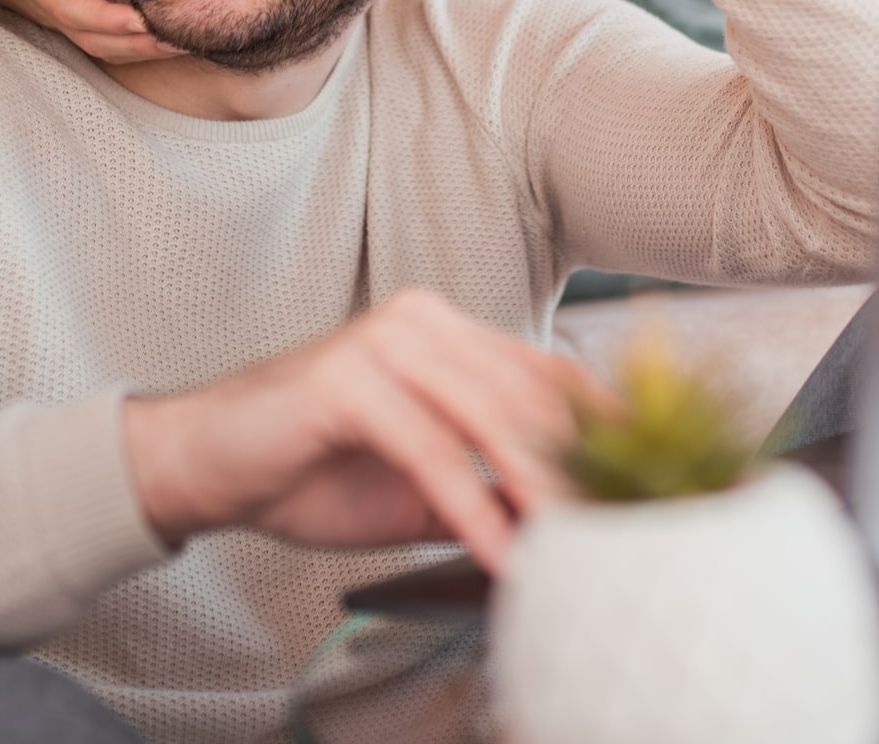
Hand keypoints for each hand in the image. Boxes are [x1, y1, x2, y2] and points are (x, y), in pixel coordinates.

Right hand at [0, 0, 179, 64]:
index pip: (74, 10)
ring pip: (109, 45)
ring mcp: (70, 15)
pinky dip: (142, 38)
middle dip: (139, 45)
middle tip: (182, 39)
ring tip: (187, 40)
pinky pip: (113, 34)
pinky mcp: (83, 10)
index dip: (107, 20)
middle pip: (99, 41)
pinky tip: (172, 28)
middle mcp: (55, 9)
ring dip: (146, 49)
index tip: (141, 20)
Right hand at [123, 289, 616, 574]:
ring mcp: (383, 341)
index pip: (552, 374)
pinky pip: (433, 449)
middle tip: (642, 537)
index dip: (614, 431)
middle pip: (535, 396)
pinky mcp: (348, 378)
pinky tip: (505, 558)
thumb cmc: (312, 469)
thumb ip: (492, 494)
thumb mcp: (422, 488)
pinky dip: (477, 510)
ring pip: (494, 417)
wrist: (209, 464)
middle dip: (592, 473)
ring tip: (590, 556)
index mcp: (444, 332)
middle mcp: (421, 320)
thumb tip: (577, 539)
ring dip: (547, 494)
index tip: (669, 488)